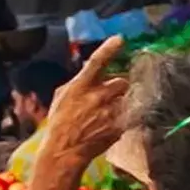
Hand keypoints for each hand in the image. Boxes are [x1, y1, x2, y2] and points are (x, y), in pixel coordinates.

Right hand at [45, 35, 129, 162]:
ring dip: (123, 101)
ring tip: (110, 111)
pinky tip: (112, 123)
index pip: (97, 62)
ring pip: (128, 98)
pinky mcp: (119, 126)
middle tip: (112, 95)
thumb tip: (89, 74)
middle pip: (122, 82)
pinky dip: (125, 117)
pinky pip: (129, 116)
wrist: (65, 149)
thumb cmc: (60, 122)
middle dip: (120, 87)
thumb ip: (78, 83)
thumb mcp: (62, 96)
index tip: (120, 39)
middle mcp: (98, 96)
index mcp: (81, 85)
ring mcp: (110, 112)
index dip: (109, 49)